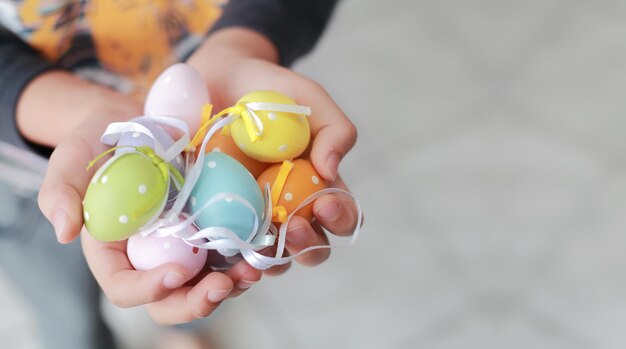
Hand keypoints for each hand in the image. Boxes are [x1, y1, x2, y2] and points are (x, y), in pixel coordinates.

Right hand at [37, 108, 261, 324]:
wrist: (144, 123)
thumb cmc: (103, 140)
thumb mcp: (74, 154)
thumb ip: (61, 188)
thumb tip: (64, 232)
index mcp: (113, 251)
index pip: (124, 287)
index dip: (148, 290)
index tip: (176, 274)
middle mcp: (150, 257)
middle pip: (170, 299)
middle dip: (195, 303)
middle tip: (221, 287)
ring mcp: (184, 246)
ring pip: (205, 284)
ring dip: (230, 286)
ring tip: (252, 272)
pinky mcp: (211, 229)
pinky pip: (230, 255)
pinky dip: (246, 257)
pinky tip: (262, 250)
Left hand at [187, 28, 359, 274]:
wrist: (217, 79)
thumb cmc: (270, 90)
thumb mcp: (310, 98)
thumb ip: (334, 128)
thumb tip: (330, 170)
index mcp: (318, 185)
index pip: (341, 216)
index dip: (340, 218)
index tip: (325, 203)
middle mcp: (289, 208)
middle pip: (310, 247)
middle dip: (308, 246)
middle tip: (295, 227)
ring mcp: (253, 216)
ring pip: (271, 257)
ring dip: (272, 258)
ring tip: (262, 241)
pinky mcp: (218, 216)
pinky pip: (227, 246)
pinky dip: (229, 253)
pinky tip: (226, 244)